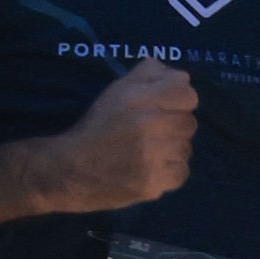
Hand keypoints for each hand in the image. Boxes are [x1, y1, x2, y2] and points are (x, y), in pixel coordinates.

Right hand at [47, 57, 196, 214]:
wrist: (69, 170)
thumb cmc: (96, 127)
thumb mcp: (116, 90)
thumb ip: (150, 75)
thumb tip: (183, 78)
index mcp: (139, 97)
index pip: (188, 95)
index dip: (179, 102)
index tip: (165, 110)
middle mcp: (148, 124)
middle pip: (189, 123)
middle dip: (174, 127)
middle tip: (153, 135)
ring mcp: (152, 157)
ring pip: (186, 149)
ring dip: (172, 151)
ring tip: (150, 153)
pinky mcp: (152, 184)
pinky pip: (182, 173)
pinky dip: (170, 172)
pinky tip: (152, 169)